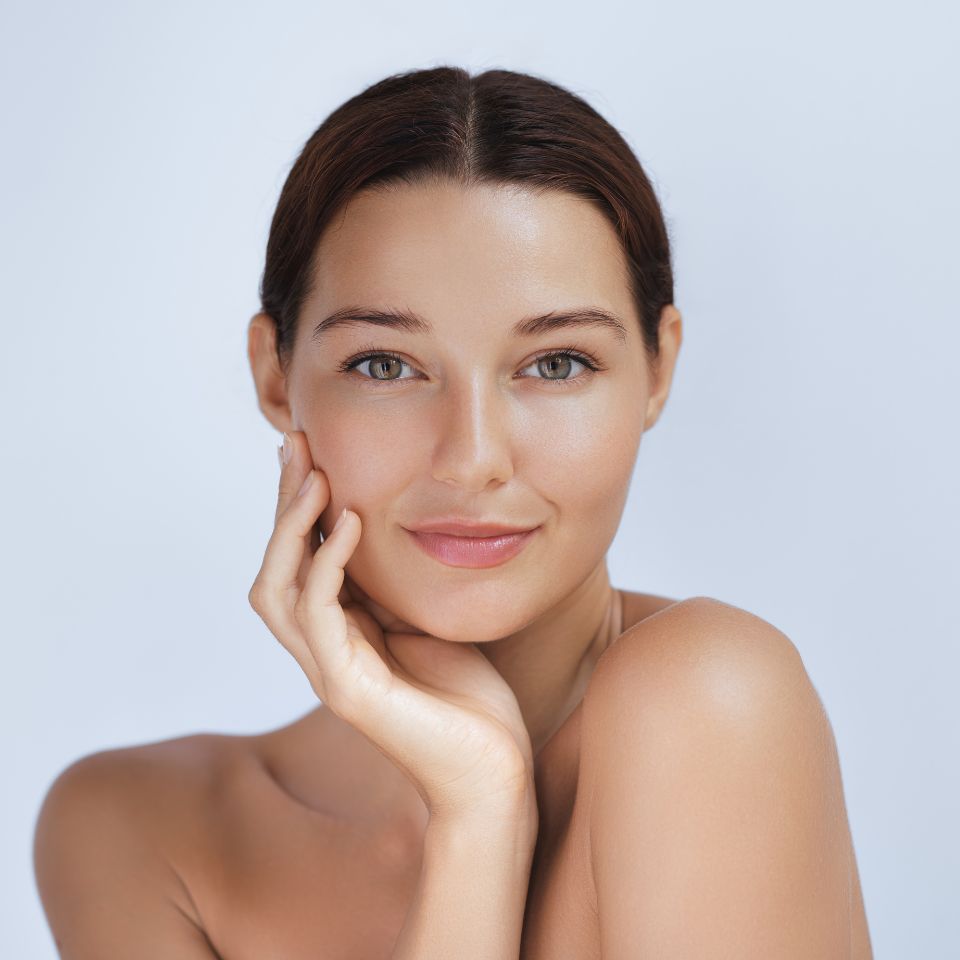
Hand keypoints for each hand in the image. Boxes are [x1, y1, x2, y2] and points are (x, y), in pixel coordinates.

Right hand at [248, 431, 536, 821]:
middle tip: (296, 445)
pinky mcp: (349, 691)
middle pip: (275, 567)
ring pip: (277, 590)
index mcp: (340, 635)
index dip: (298, 506)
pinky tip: (352, 524)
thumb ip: (394, 589)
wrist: (493, 771)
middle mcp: (322, 652)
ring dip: (292, 528)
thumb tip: (387, 529)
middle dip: (282, 504)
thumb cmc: (468, 701)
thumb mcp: (427, 623)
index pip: (299, 561)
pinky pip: (319, 616)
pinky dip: (328, 564)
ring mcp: (330, 672)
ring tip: (317, 477)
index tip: (310, 450)